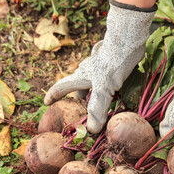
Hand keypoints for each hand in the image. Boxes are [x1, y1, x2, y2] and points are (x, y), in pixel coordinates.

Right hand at [44, 0, 156, 133]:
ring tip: (99, 105)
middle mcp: (87, 71)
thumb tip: (91, 130)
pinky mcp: (112, 65)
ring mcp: (100, 67)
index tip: (46, 103)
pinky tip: (116, 94)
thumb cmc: (111, 65)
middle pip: (78, 86)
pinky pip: (106, 79)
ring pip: (92, 83)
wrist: (127, 43)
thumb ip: (97, 109)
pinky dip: (106, 89)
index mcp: (80, 77)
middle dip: (78, 98)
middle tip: (81, 110)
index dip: (53, 96)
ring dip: (93, 94)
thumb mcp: (102, 90)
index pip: (61, 87)